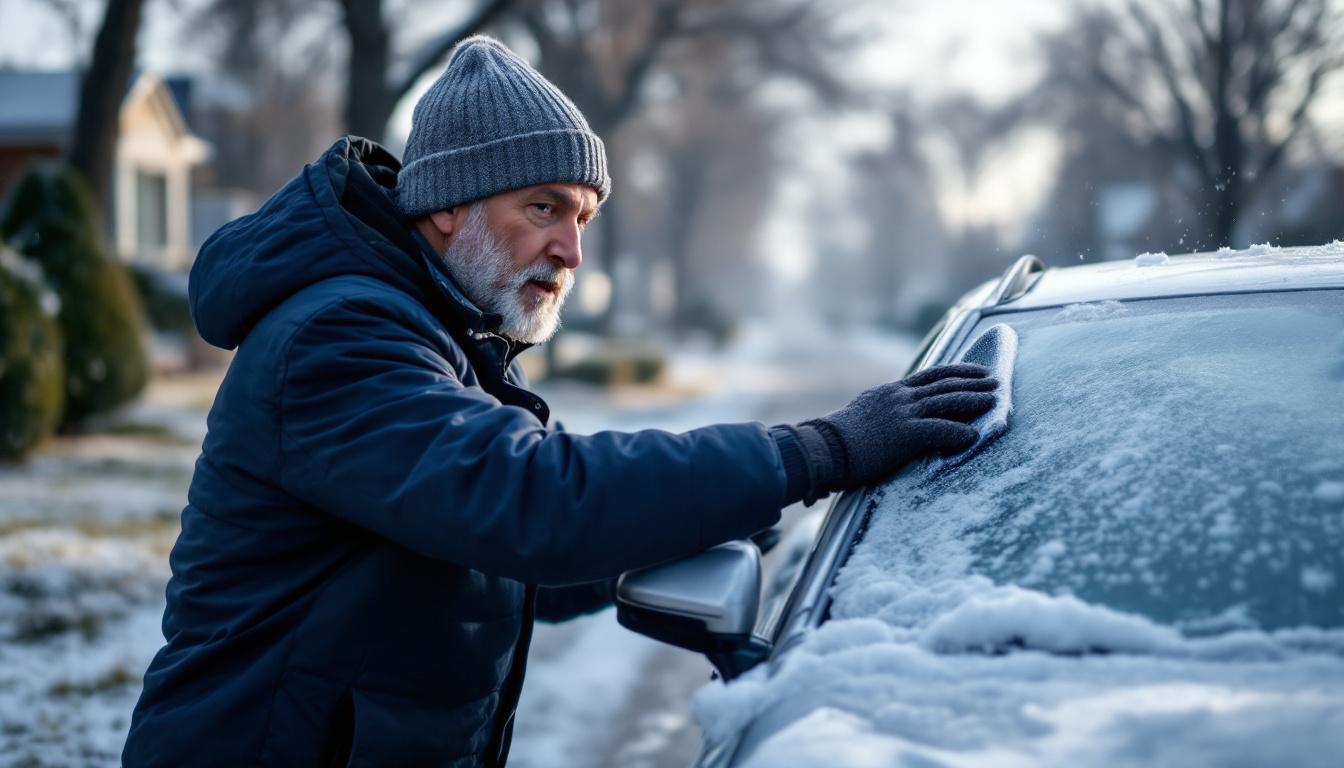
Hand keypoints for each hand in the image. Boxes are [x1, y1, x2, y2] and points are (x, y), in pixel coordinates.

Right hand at [788, 363, 997, 501]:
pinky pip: (940, 430)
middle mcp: (899, 397)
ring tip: (994, 400)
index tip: (976, 370)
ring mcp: (903, 413)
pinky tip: (973, 436)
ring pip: (947, 400)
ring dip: (974, 400)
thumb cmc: (837, 441)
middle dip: (973, 382)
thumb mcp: (862, 416)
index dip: (957, 371)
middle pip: (944, 383)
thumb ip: (882, 412)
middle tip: (996, 381)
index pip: (930, 374)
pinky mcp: (905, 433)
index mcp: (890, 392)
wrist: (823, 449)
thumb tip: (892, 418)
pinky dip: (959, 433)